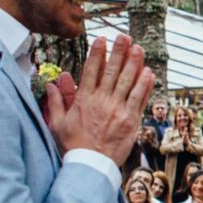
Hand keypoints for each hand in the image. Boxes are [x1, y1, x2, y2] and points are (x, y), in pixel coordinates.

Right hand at [44, 36, 156, 161]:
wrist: (90, 166)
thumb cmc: (73, 146)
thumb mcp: (58, 123)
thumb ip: (57, 101)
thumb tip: (54, 82)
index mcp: (84, 100)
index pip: (91, 71)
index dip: (97, 53)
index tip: (101, 39)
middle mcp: (102, 102)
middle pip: (112, 71)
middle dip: (118, 52)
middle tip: (124, 36)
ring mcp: (118, 110)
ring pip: (127, 82)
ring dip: (134, 63)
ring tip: (138, 48)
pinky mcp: (131, 121)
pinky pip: (139, 99)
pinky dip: (144, 85)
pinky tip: (148, 73)